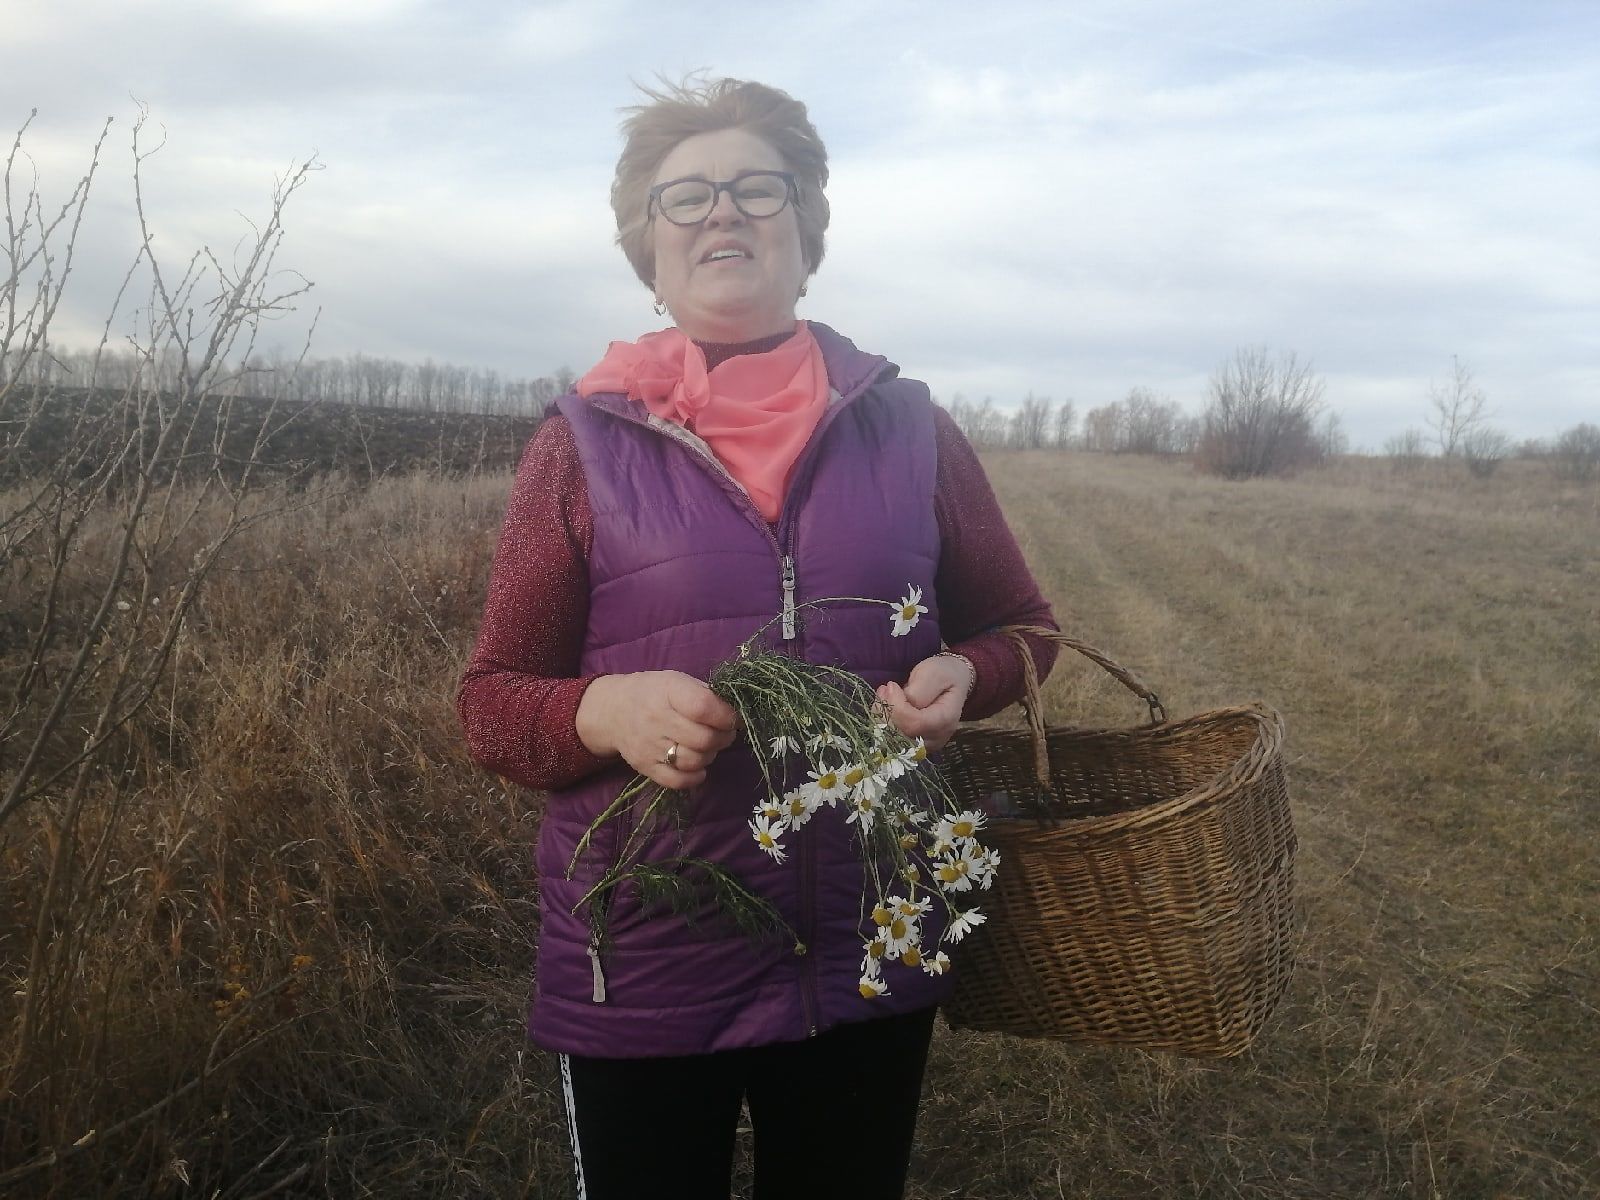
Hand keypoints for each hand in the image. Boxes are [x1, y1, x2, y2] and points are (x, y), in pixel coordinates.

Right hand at [575, 671, 738, 789]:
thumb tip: (735, 716)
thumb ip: (705, 695)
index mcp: (668, 691)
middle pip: (703, 739)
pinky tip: (697, 766)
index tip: (731, 718)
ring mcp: (649, 746)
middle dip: (723, 738)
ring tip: (707, 746)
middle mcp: (656, 719)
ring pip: (694, 761)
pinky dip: (695, 777)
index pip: (703, 707)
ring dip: (710, 755)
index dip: (726, 716)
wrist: (613, 711)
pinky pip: (678, 781)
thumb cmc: (654, 693)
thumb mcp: (677, 681)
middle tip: (723, 733)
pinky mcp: (645, 767)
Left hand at [875, 654, 973, 752]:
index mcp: (946, 720)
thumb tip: (898, 703)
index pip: (915, 723)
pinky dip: (883, 722)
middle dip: (887, 712)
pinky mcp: (914, 745)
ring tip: (884, 694)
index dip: (897, 707)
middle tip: (884, 690)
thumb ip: (919, 690)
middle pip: (902, 735)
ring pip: (893, 740)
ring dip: (882, 716)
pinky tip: (885, 705)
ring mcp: (925, 745)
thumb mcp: (934, 674)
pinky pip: (892, 739)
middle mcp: (936, 738)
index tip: (891, 685)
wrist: (952, 681)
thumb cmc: (944, 675)